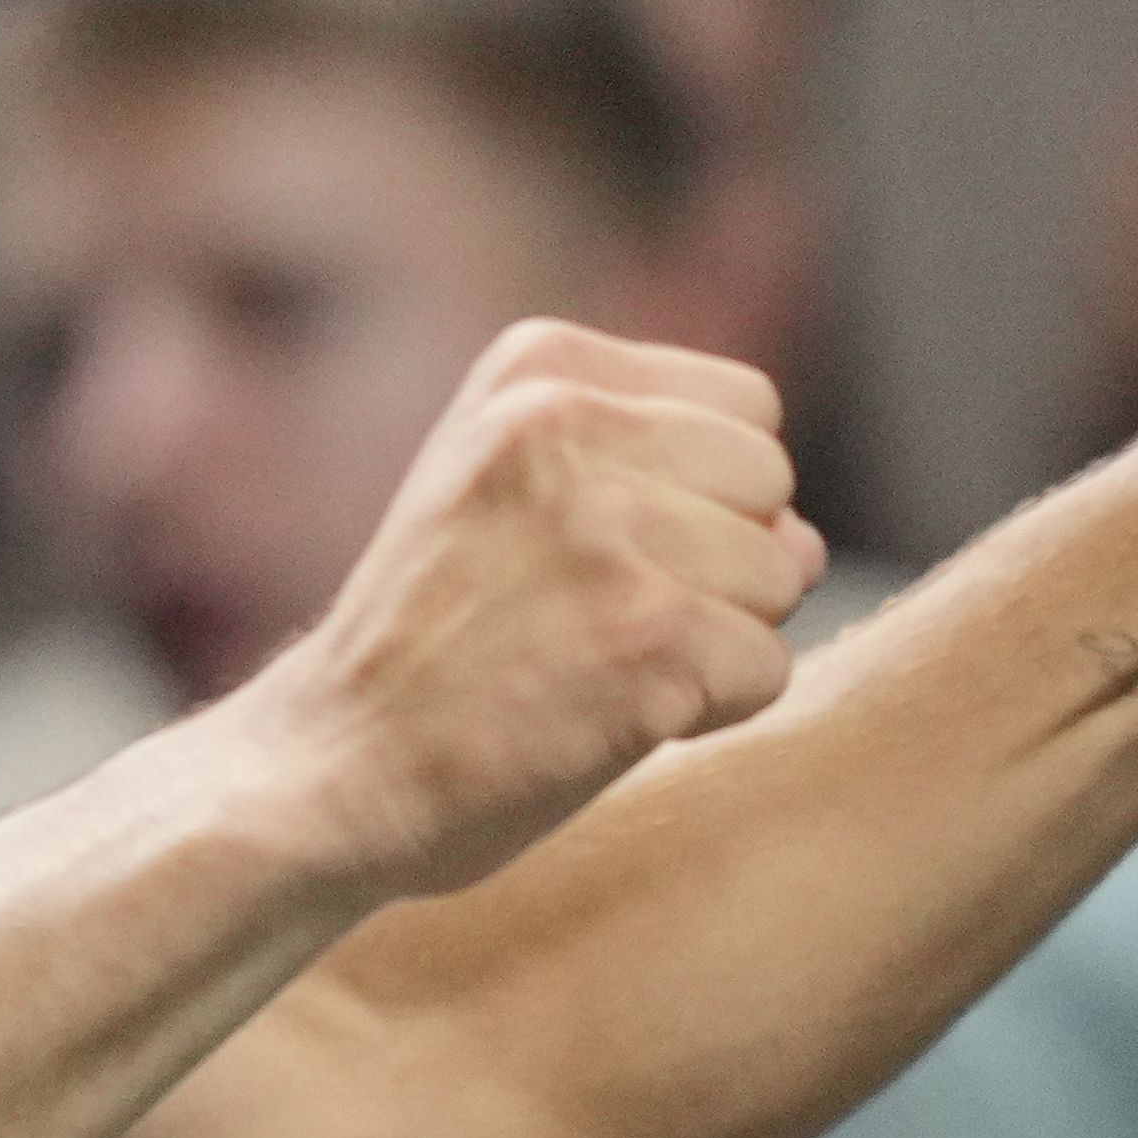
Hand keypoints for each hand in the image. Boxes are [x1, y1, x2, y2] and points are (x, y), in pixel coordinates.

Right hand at [240, 320, 819, 900]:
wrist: (329, 768)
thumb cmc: (432, 643)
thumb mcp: (502, 483)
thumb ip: (645, 464)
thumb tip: (808, 538)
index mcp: (536, 368)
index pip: (746, 409)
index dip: (701, 497)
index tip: (594, 553)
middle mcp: (567, 427)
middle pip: (770, 483)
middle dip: (720, 562)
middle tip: (598, 619)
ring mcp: (607, 529)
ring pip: (783, 576)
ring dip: (715, 641)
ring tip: (595, 665)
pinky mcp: (645, 638)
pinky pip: (768, 668)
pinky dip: (708, 713)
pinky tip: (607, 719)